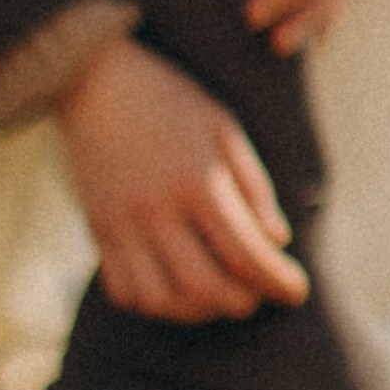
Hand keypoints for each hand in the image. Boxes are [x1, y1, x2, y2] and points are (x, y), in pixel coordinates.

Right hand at [54, 34, 307, 319]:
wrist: (91, 79)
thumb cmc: (169, 99)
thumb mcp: (223, 127)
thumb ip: (252, 186)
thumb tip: (277, 241)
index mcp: (196, 179)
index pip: (244, 252)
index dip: (277, 280)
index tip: (298, 291)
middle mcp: (156, 209)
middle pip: (204, 286)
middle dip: (242, 301)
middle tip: (261, 293)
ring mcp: (121, 224)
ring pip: (162, 299)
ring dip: (199, 311)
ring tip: (222, 295)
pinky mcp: (97, 230)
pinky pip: (125, 290)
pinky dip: (157, 303)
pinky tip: (178, 290)